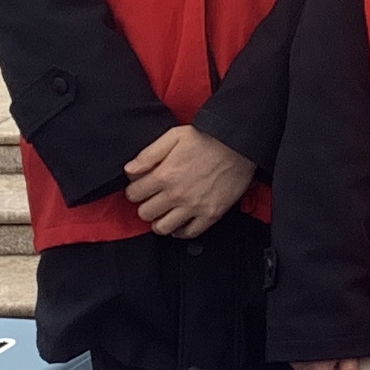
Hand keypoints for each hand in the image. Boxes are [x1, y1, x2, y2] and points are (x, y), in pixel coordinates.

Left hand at [123, 123, 252, 239]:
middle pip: (145, 213)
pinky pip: (189, 233)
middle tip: (152, 199)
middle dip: (145, 206)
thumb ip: (149, 154)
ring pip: (163, 228)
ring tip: (163, 213)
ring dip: (159, 221)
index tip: (139, 188)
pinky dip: (180, 231)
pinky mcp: (211, 214)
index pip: (134, 194)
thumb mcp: (174, 136)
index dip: (133, 190)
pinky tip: (179, 223)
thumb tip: (129, 170)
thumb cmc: (208, 138)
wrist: (240, 144)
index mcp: (165, 174)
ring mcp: (194, 207)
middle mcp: (177, 194)